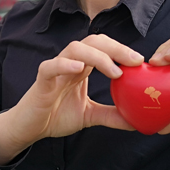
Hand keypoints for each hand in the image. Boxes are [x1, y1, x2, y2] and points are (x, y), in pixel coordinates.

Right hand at [0, 35, 143, 165]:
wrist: (29, 128)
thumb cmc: (55, 115)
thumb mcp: (89, 115)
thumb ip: (111, 115)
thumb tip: (136, 122)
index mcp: (81, 67)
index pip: (103, 47)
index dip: (121, 49)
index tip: (140, 62)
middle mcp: (70, 63)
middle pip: (93, 41)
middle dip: (115, 47)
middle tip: (134, 60)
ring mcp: (55, 69)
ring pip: (75, 48)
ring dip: (97, 56)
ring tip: (114, 70)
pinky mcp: (41, 80)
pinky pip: (50, 66)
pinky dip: (64, 64)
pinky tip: (79, 68)